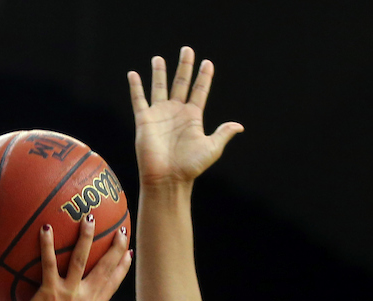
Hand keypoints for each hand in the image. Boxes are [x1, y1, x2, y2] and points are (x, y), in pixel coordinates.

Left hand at [7, 218, 131, 300]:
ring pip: (81, 260)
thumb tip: (61, 298)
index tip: (130, 252)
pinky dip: (47, 245)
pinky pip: (49, 264)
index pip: (112, 285)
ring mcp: (69, 297)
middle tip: (121, 229)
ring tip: (89, 217)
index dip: (123, 267)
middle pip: (105, 269)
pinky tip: (46, 227)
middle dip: (116, 248)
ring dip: (87, 237)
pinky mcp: (50, 294)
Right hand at [128, 47, 242, 187]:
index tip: (207, 63)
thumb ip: (223, 134)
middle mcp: (176, 112)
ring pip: (159, 87)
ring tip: (159, 58)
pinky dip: (135, 87)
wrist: (167, 178)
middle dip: (184, 66)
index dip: (204, 77)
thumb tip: (239, 126)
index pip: (199, 91)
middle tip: (187, 49)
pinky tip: (133, 74)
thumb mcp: (211, 149)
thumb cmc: (190, 167)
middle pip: (181, 83)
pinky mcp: (144, 120)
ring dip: (159, 72)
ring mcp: (159, 115)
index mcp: (192, 117)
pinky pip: (138, 99)